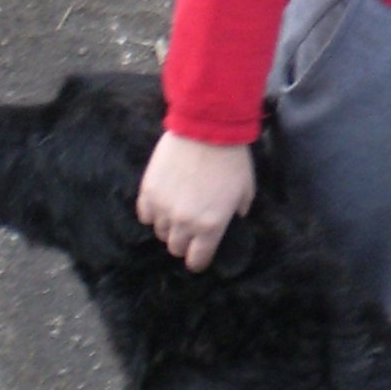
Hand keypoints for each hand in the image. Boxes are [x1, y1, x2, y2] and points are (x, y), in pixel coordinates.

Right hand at [136, 131, 254, 271]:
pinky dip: (152, 213)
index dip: (199, 261)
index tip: (199, 256)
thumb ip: (237, 211)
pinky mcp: (148, 191)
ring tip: (176, 213)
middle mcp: (184, 222)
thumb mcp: (246, 190)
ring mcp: (163, 207)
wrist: (207, 129)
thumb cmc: (232, 159)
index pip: (197, 260)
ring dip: (168, 227)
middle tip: (190, 230)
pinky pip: (144, 215)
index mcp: (211, 226)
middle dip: (184, 243)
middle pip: (176, 248)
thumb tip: (232, 218)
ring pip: (159, 232)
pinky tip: (161, 203)